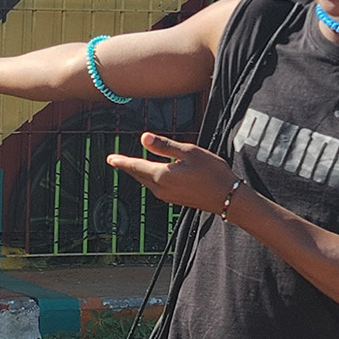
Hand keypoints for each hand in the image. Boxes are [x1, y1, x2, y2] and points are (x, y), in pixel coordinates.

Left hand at [107, 134, 239, 214]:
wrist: (228, 198)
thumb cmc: (212, 173)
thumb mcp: (189, 152)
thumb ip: (165, 146)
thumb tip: (144, 138)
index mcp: (161, 175)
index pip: (135, 166)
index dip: (122, 161)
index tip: (110, 159)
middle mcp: (160, 188)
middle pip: (138, 175)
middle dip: (127, 167)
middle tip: (116, 161)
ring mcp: (167, 196)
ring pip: (146, 182)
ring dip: (138, 173)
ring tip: (132, 166)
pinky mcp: (175, 200)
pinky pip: (156, 187)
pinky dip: (150, 179)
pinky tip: (153, 175)